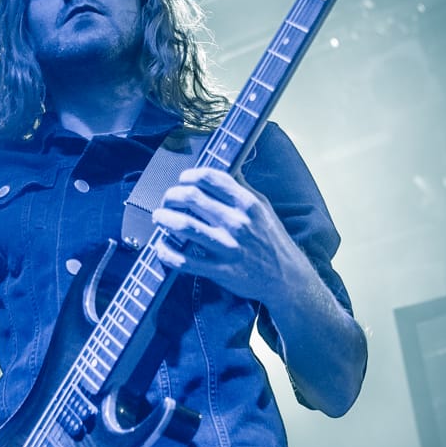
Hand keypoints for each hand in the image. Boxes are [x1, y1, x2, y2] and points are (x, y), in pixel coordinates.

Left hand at [152, 167, 305, 303]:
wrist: (286, 278)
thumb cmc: (272, 240)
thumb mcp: (263, 208)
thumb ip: (243, 188)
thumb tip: (227, 168)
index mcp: (247, 203)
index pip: (210, 178)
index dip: (189, 175)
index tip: (183, 179)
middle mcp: (237, 222)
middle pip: (191, 197)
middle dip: (172, 195)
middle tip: (168, 199)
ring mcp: (227, 247)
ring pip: (184, 225)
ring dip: (164, 218)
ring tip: (159, 217)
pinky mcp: (220, 270)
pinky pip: (185, 261)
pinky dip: (167, 253)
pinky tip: (161, 247)